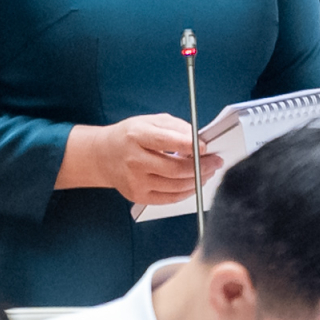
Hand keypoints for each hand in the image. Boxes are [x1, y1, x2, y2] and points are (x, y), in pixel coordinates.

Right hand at [56, 114, 222, 201]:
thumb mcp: (150, 121)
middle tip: (216, 161)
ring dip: (198, 180)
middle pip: (175, 169)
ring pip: (175, 186)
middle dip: (201, 166)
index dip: (189, 145)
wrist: (104, 155)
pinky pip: (169, 198)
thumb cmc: (130, 136)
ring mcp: (135, 181)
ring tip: (208, 172)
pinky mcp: (138, 196)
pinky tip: (195, 183)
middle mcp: (134, 160)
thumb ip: (175, 127)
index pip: (166, 141)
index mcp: (136, 136)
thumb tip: (198, 139)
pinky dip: (187, 192)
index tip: (206, 146)